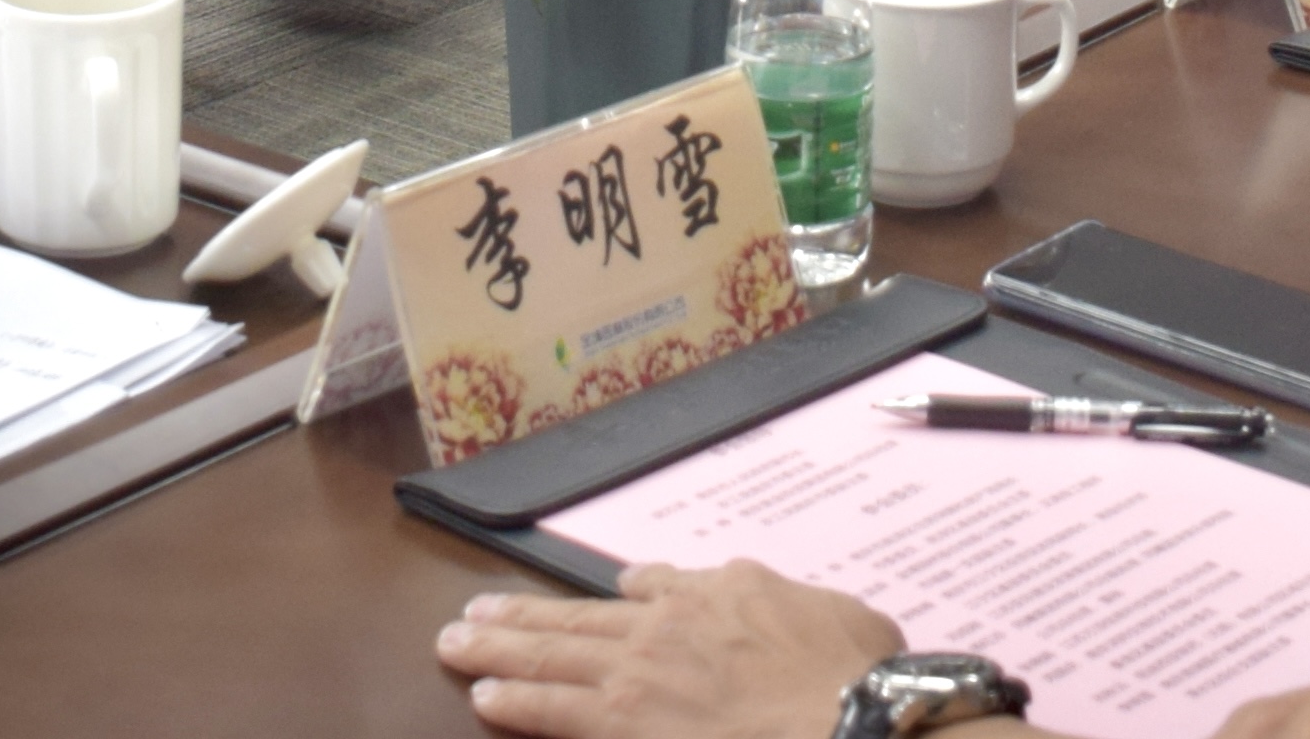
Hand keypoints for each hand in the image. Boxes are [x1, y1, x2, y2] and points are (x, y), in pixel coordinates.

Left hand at [437, 564, 904, 738]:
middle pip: (580, 616)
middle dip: (524, 616)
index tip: (609, 598)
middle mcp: (669, 620)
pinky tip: (483, 696)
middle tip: (474, 613)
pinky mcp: (622, 720)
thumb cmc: (854, 677)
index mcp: (722, 590)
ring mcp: (640, 668)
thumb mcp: (842, 617)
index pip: (656, 588)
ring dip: (499, 648)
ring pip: (552, 652)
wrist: (840, 717)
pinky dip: (515, 700)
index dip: (625, 597)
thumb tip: (778, 601)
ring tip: (456, 643)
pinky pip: (553, 708)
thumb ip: (794, 605)